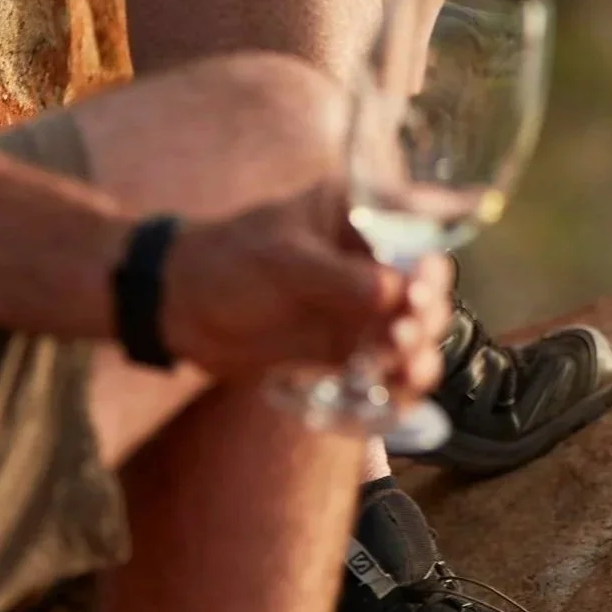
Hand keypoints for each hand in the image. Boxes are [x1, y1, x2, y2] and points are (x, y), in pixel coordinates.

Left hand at [158, 181, 453, 391]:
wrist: (179, 308)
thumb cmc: (227, 261)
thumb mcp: (282, 259)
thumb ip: (337, 277)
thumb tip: (394, 293)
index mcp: (362, 215)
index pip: (419, 228)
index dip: (432, 257)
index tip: (422, 284)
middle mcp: (371, 259)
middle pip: (425, 287)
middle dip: (426, 313)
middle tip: (405, 331)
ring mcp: (361, 306)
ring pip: (412, 331)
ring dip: (418, 352)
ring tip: (407, 370)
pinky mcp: (348, 347)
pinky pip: (386, 367)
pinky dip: (397, 384)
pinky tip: (399, 396)